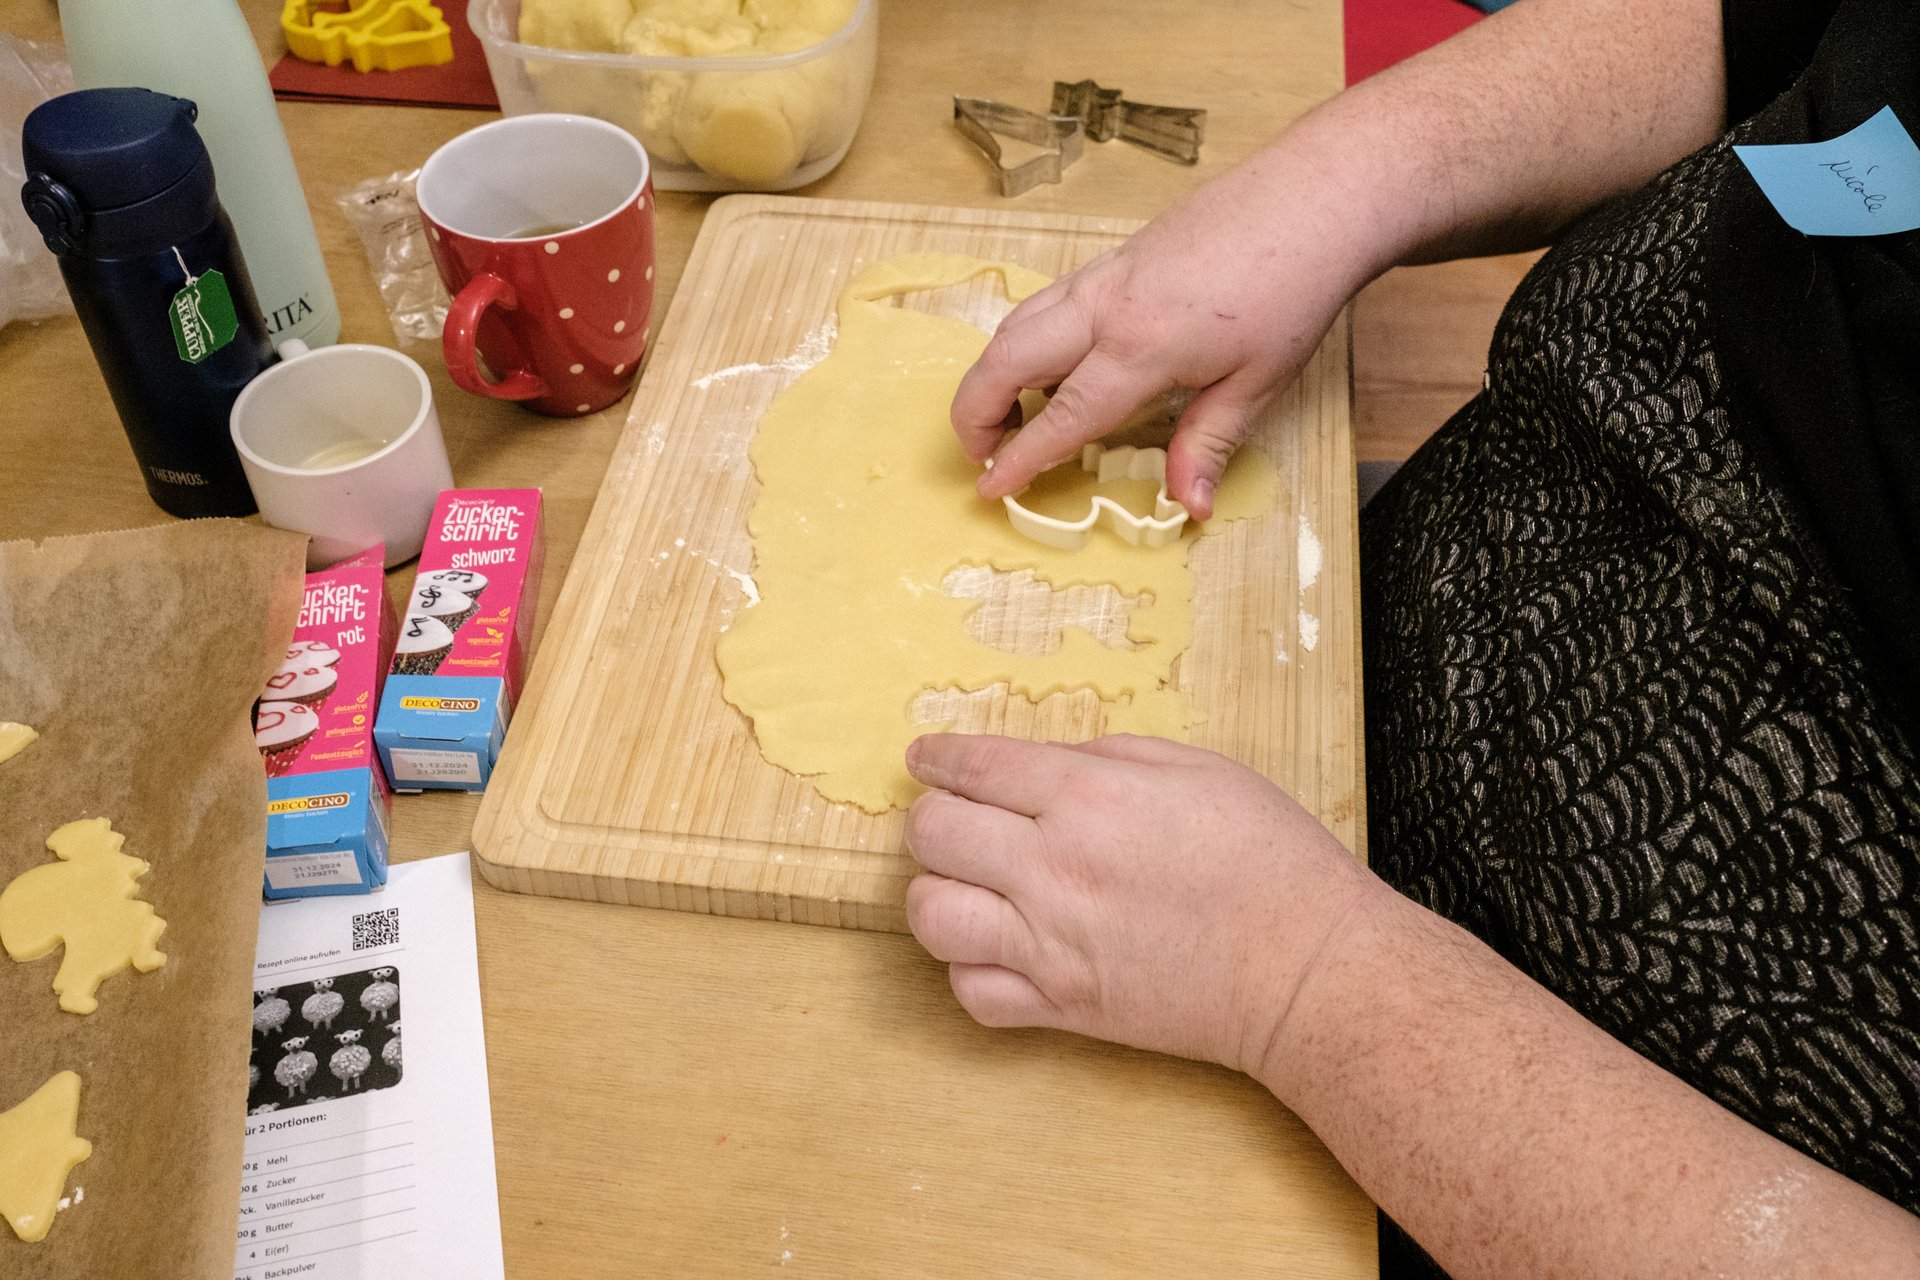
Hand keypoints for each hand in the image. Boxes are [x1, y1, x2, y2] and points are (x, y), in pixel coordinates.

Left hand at [902, 732, 1380, 1078]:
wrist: (1310, 971)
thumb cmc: (1270, 861)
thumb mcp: (1198, 768)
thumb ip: (1108, 755)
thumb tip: (1043, 762)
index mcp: (1091, 796)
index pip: (974, 767)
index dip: (937, 756)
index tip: (926, 757)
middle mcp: (1056, 868)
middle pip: (934, 833)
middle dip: (934, 816)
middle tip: (956, 817)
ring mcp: (1053, 944)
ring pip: (931, 916)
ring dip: (937, 892)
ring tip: (967, 885)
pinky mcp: (1064, 1007)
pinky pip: (971, 993)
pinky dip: (968, 970)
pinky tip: (995, 948)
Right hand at [950, 151, 1370, 519]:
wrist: (1313, 196)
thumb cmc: (1292, 288)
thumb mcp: (1256, 383)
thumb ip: (1208, 445)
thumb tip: (1188, 506)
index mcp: (1140, 347)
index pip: (1060, 416)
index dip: (1020, 460)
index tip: (990, 490)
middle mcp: (1105, 307)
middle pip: (1005, 360)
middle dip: (976, 413)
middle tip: (983, 455)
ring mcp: (1103, 276)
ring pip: (1017, 324)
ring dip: (994, 374)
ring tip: (1009, 418)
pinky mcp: (1113, 259)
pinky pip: (1046, 303)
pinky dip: (1024, 341)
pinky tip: (1051, 367)